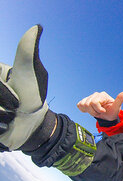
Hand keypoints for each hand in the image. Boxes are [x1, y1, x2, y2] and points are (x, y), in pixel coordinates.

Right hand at [0, 25, 49, 150]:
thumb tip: (37, 28)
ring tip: (10, 118)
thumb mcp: (32, 73)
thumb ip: (28, 51)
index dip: (2, 93)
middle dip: (2, 106)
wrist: (33, 125)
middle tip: (14, 110)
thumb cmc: (33, 97)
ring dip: (0, 118)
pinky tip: (5, 127)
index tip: (15, 101)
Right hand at [77, 91, 122, 120]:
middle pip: (88, 104)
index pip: (94, 102)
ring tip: (96, 112)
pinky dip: (84, 110)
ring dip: (90, 112)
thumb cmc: (112, 112)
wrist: (107, 118)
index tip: (104, 111)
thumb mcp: (116, 107)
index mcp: (103, 95)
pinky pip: (79, 105)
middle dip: (94, 111)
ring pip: (83, 105)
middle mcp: (96, 94)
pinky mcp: (84, 101)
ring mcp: (89, 97)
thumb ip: (120, 99)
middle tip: (100, 112)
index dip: (98, 109)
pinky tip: (90, 110)